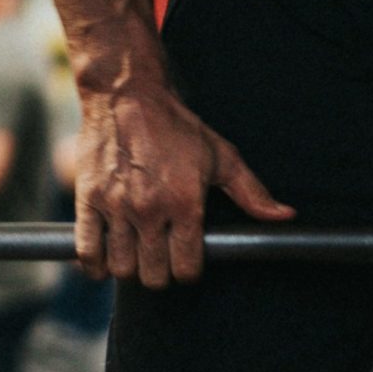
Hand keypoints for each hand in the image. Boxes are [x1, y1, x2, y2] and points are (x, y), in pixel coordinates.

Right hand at [75, 81, 291, 287]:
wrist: (126, 95)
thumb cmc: (177, 127)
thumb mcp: (221, 156)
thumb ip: (252, 192)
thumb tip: (285, 217)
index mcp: (185, 203)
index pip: (187, 268)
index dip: (189, 271)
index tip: (186, 260)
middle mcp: (150, 209)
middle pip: (154, 276)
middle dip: (160, 274)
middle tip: (161, 258)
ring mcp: (116, 206)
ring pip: (123, 268)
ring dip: (131, 269)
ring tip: (136, 254)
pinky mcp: (88, 200)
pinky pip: (87, 252)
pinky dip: (95, 266)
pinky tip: (105, 261)